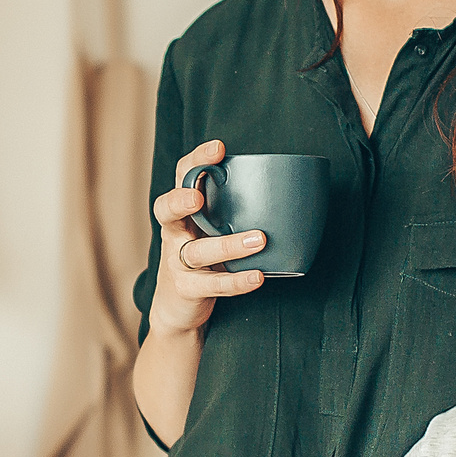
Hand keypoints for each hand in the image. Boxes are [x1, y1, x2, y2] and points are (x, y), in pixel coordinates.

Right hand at [145, 140, 267, 339]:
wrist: (178, 308)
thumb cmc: (205, 260)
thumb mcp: (212, 230)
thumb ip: (235, 211)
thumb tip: (289, 191)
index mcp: (183, 211)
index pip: (182, 177)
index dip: (196, 161)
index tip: (218, 148)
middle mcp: (175, 233)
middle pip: (167, 210)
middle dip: (180, 200)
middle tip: (198, 197)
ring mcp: (177, 262)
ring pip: (197, 251)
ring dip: (228, 245)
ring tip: (259, 240)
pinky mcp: (188, 289)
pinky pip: (212, 285)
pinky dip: (236, 281)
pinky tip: (257, 277)